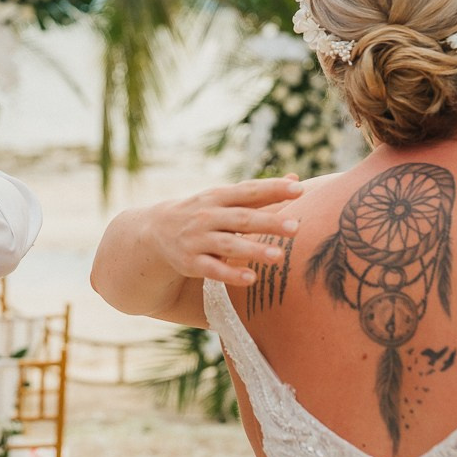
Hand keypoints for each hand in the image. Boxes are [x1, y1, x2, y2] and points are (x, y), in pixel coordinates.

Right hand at [144, 177, 302, 283]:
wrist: (157, 231)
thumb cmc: (204, 212)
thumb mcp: (225, 197)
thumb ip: (259, 192)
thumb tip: (295, 177)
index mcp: (219, 196)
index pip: (248, 191)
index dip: (273, 189)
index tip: (299, 189)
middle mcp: (208, 216)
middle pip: (242, 218)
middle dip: (268, 222)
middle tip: (296, 228)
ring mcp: (198, 239)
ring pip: (228, 244)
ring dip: (253, 250)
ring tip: (278, 256)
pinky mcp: (190, 262)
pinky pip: (212, 269)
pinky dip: (230, 274)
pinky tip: (250, 278)